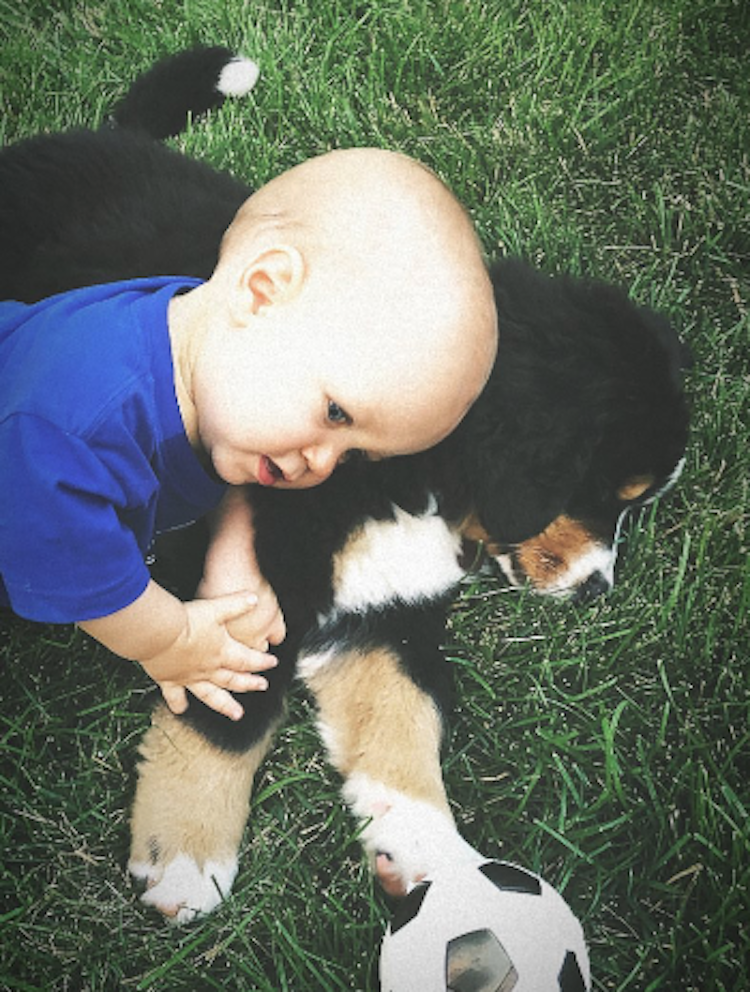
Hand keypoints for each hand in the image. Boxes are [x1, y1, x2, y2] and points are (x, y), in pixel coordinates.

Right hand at [139, 591, 277, 720]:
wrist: (159, 633)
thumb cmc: (186, 621)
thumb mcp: (217, 607)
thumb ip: (237, 603)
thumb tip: (254, 599)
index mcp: (222, 651)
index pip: (248, 659)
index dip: (262, 661)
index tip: (272, 663)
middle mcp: (209, 668)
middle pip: (234, 679)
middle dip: (250, 683)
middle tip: (262, 686)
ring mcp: (190, 677)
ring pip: (212, 695)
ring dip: (226, 705)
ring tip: (236, 714)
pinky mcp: (170, 680)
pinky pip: (176, 696)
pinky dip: (178, 704)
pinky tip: (181, 710)